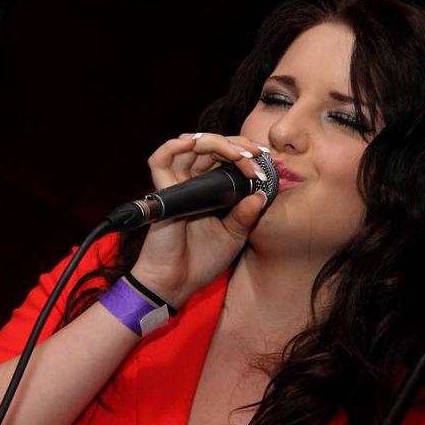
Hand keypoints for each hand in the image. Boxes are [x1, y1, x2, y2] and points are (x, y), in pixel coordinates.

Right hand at [131, 133, 267, 305]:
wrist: (178, 282)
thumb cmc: (202, 260)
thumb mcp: (234, 235)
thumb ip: (246, 214)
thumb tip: (261, 194)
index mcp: (209, 190)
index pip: (224, 157)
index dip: (243, 152)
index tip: (263, 159)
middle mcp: (192, 182)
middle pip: (210, 146)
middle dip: (235, 145)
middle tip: (254, 155)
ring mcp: (176, 185)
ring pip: (190, 146)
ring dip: (215, 142)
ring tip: (236, 153)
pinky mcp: (162, 192)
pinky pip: (160, 160)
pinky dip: (174, 146)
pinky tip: (194, 144)